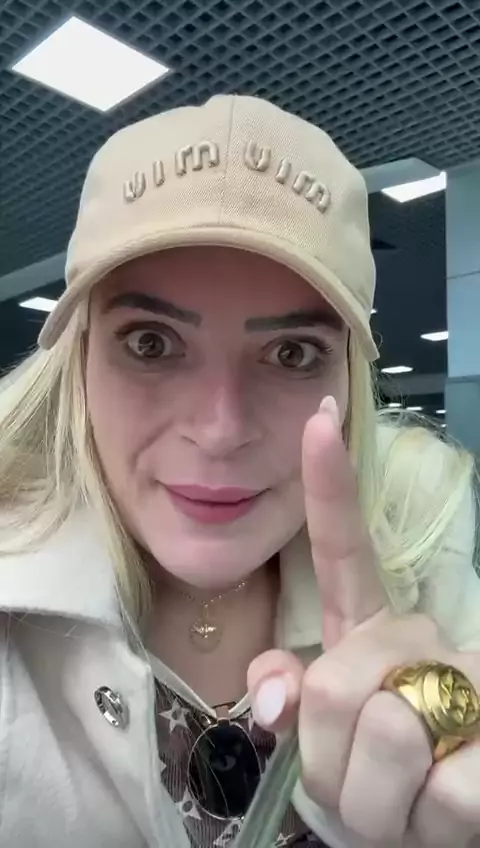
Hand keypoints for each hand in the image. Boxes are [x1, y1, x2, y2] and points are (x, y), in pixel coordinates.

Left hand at [248, 397, 479, 845]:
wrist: (442, 831)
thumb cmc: (378, 781)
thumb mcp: (325, 744)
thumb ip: (291, 703)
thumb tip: (272, 697)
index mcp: (370, 632)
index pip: (343, 552)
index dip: (328, 486)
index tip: (317, 418)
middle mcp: (423, 642)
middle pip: (333, 682)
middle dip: (327, 758)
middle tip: (362, 783)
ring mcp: (471, 684)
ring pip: (381, 735)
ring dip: (371, 802)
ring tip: (399, 804)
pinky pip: (437, 793)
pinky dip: (424, 828)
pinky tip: (444, 817)